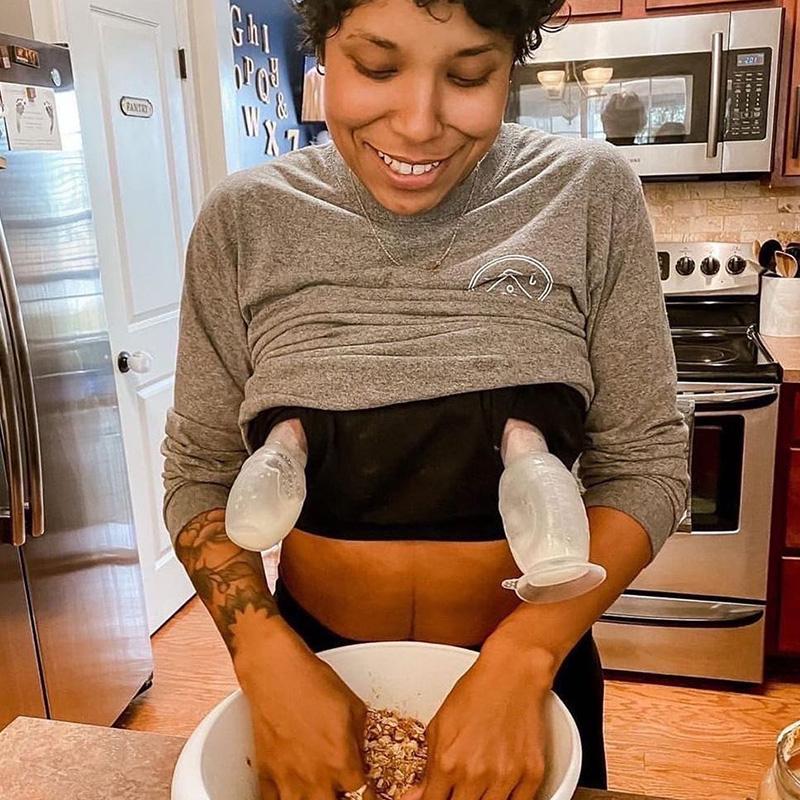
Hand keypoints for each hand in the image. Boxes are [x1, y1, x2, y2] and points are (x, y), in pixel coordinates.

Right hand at [235, 622, 376, 799]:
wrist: (276, 671)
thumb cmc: (315, 682)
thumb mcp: (354, 707)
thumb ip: (361, 741)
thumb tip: (361, 759)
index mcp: (342, 762)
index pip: (363, 799)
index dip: (369, 799)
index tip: (369, 794)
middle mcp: (316, 778)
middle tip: (344, 793)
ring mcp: (288, 779)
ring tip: (319, 794)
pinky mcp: (265, 774)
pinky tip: (292, 794)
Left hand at [402, 650, 550, 799]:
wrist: (513, 673)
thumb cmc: (475, 692)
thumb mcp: (440, 725)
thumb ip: (428, 766)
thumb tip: (416, 796)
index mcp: (447, 761)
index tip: (435, 799)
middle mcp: (476, 773)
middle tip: (458, 789)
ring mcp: (506, 776)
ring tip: (479, 786)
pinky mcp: (532, 774)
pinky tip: (500, 788)